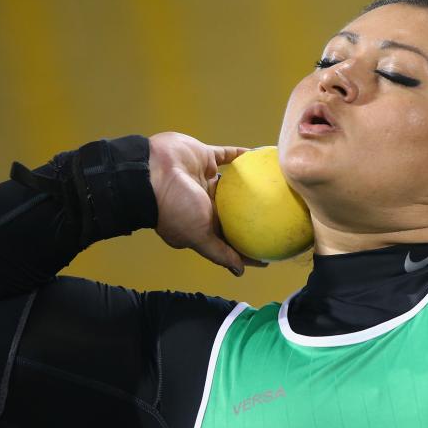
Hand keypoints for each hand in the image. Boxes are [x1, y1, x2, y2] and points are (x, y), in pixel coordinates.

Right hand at [148, 132, 262, 275]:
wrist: (150, 171)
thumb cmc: (173, 207)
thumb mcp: (198, 236)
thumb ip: (219, 252)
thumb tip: (239, 272)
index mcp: (201, 223)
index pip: (228, 238)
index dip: (245, 247)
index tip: (267, 251)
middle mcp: (203, 202)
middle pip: (233, 212)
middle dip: (252, 216)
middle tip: (278, 218)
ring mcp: (203, 179)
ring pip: (233, 183)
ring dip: (250, 184)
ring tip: (274, 185)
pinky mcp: (203, 157)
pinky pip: (227, 155)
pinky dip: (241, 155)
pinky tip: (261, 156)